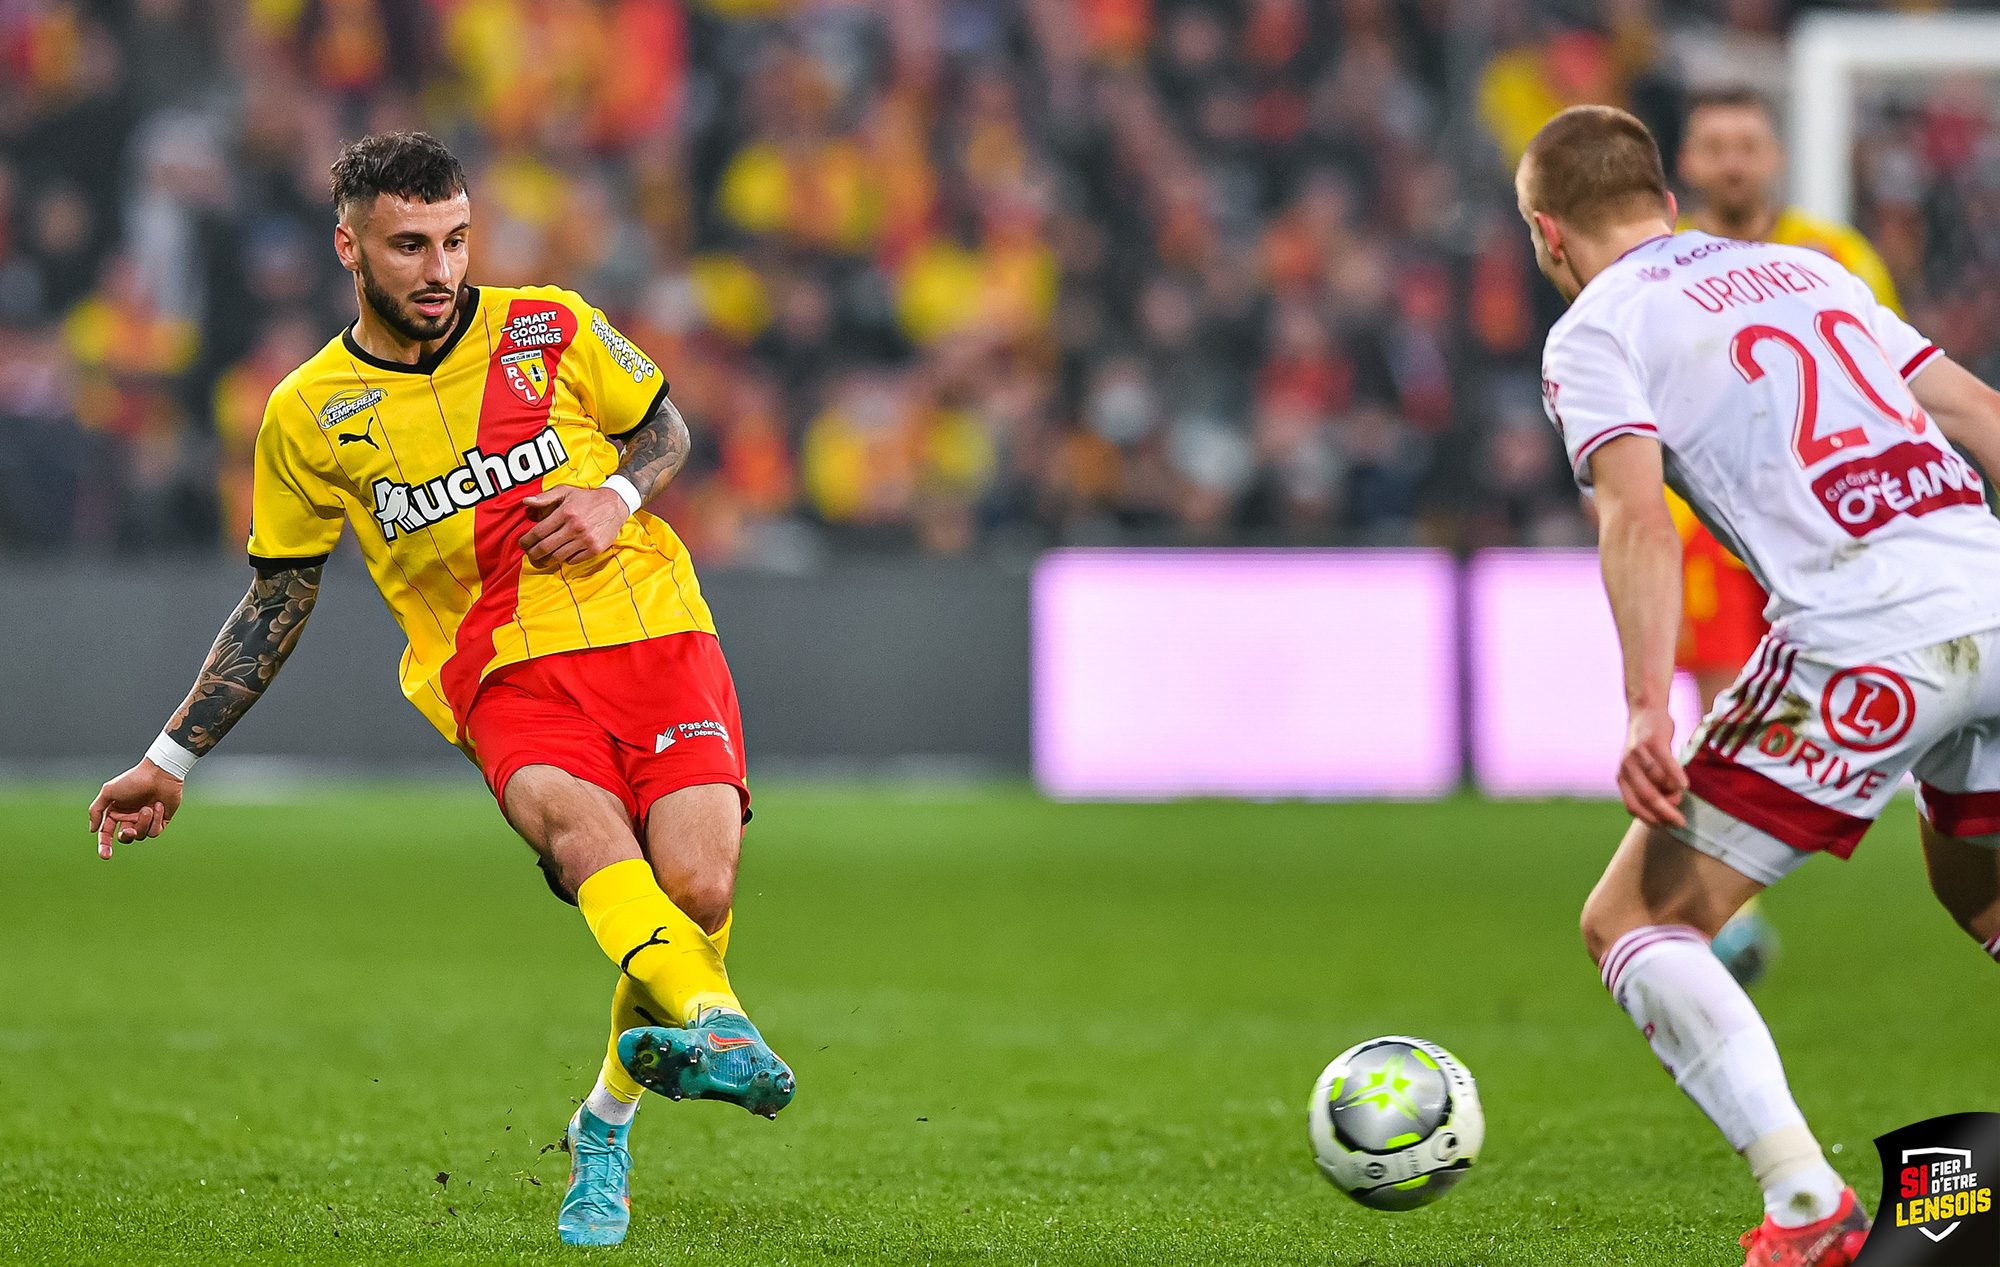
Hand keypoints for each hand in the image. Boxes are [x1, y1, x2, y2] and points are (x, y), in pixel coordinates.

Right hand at [88, 758, 183, 858]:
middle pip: (126, 838)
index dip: (105, 846)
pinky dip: (156, 820)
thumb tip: (92, 830)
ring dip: (143, 823)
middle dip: (127, 835)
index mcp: (116, 813)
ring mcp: (146, 820)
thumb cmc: (133, 780)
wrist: (160, 773)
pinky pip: (155, 831)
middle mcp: (130, 818)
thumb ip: (96, 810)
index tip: (106, 856)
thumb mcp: (109, 792)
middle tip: (130, 830)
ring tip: (148, 808)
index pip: (107, 834)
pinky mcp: (161, 821)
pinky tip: (159, 805)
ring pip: (141, 835)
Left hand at [518, 485, 628, 567]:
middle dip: (533, 553)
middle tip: (529, 554)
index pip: (539, 532)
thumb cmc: (587, 498)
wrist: (614, 505)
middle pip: (546, 547)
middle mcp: (575, 527)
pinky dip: (565, 560)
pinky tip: (561, 555)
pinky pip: (573, 560)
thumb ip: (544, 497)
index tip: (522, 543)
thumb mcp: (565, 491)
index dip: (527, 540)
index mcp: (565, 512)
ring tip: (541, 558)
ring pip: (558, 556)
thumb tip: (525, 502)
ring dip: (546, 560)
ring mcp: (586, 540)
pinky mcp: (595, 549)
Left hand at [1618, 705, 1687, 828]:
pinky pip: (1665, 763)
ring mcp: (1638, 754)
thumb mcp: (1642, 770)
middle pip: (1647, 797)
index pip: (1633, 807)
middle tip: (1681, 822)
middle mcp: (1626, 768)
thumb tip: (1670, 808)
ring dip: (1673, 792)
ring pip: (1658, 781)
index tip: (1666, 827)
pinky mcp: (1652, 742)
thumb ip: (1652, 787)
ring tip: (1681, 793)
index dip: (1650, 819)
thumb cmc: (1649, 748)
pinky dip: (1676, 776)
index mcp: (1622, 778)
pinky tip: (1685, 785)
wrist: (1646, 712)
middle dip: (1666, 813)